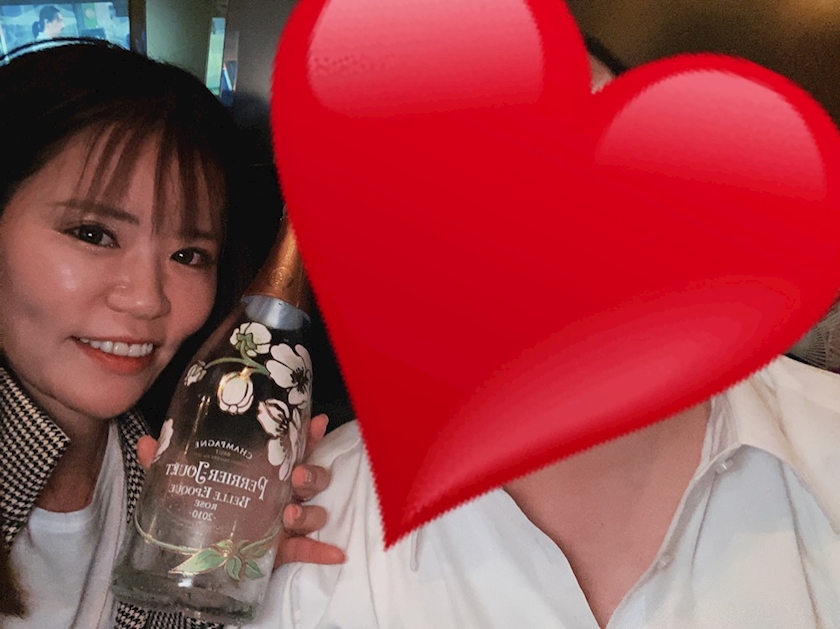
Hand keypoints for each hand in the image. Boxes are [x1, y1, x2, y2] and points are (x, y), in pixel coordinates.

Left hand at [137, 413, 344, 566]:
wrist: (193, 553)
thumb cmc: (197, 508)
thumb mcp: (178, 485)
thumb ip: (165, 465)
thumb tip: (148, 442)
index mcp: (261, 472)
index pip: (291, 448)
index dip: (307, 434)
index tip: (316, 422)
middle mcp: (279, 492)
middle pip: (311, 477)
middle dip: (311, 474)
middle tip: (297, 477)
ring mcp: (284, 521)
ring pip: (313, 511)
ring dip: (310, 512)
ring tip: (290, 517)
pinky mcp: (282, 549)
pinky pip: (307, 549)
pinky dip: (322, 551)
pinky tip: (337, 553)